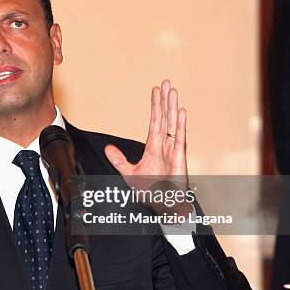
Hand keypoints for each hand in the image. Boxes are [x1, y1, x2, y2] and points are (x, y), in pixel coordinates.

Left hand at [104, 80, 189, 215]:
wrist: (163, 207)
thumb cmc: (151, 192)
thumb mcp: (129, 173)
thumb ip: (119, 160)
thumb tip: (108, 148)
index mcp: (154, 147)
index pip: (155, 121)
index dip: (155, 106)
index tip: (155, 91)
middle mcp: (165, 145)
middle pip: (165, 117)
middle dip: (164, 100)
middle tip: (165, 83)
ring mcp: (173, 150)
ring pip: (173, 123)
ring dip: (172, 106)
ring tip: (172, 90)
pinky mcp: (179, 158)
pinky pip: (180, 138)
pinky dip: (181, 124)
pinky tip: (181, 110)